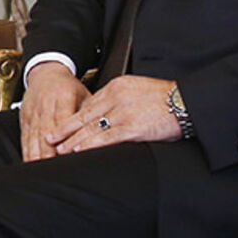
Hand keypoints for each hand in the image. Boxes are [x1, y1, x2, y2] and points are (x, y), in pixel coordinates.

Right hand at [20, 62, 90, 161]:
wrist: (46, 72)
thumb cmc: (69, 87)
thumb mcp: (84, 96)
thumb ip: (90, 116)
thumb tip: (102, 135)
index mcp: (64, 97)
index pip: (64, 123)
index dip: (66, 140)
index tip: (69, 156)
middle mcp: (46, 104)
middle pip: (47, 133)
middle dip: (49, 153)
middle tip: (55, 171)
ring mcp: (33, 111)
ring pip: (34, 137)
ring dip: (37, 155)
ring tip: (42, 171)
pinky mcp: (24, 117)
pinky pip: (25, 136)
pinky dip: (27, 151)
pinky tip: (30, 163)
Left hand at [48, 75, 179, 154]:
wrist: (187, 101)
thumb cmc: (165, 99)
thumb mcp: (137, 90)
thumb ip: (118, 100)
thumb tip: (103, 114)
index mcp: (116, 87)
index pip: (88, 104)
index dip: (72, 118)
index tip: (60, 127)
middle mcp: (115, 97)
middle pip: (84, 116)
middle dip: (65, 129)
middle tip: (49, 138)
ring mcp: (123, 112)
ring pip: (91, 128)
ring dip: (73, 140)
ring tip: (60, 149)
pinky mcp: (132, 127)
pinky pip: (106, 137)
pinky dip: (90, 145)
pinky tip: (79, 151)